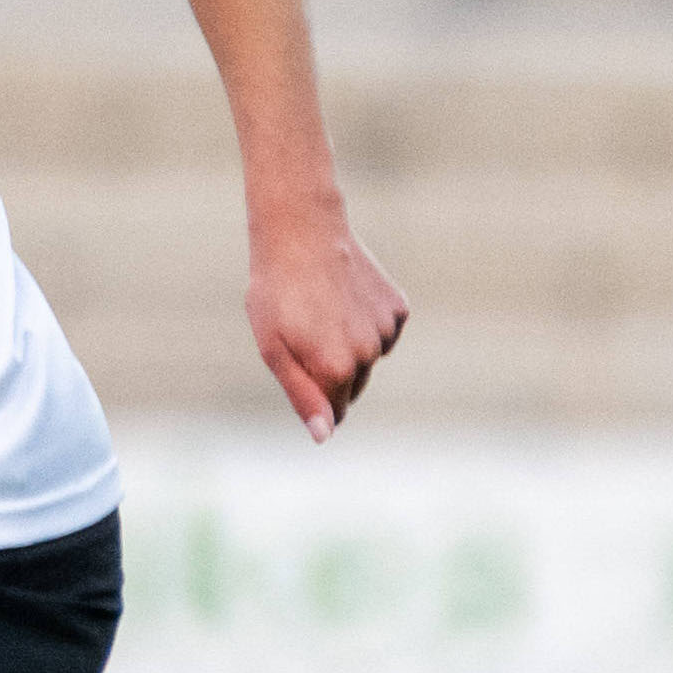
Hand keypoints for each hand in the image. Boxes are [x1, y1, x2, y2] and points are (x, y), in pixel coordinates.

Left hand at [244, 218, 408, 439]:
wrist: (302, 236)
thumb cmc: (276, 295)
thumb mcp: (273, 349)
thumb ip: (302, 395)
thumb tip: (325, 435)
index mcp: (336, 369)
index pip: (335, 411)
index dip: (316, 399)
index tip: (300, 374)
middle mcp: (369, 354)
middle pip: (353, 387)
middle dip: (330, 374)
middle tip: (303, 337)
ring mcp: (387, 330)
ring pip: (368, 359)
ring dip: (348, 347)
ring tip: (320, 313)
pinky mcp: (399, 309)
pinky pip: (382, 332)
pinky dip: (365, 324)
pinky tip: (344, 300)